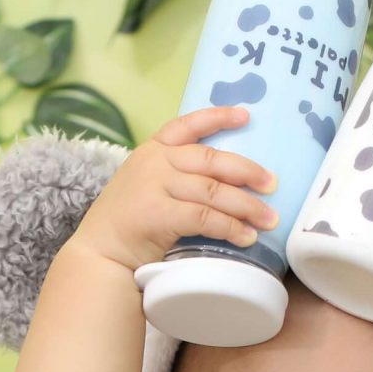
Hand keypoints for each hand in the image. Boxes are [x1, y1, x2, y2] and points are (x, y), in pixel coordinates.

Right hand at [67, 106, 280, 274]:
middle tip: (272, 184)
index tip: (246, 116)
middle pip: (211, 160)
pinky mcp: (159, 214)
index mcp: (152, 151)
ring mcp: (156, 186)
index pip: (187, 124)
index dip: (218, 117)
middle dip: (247, 171)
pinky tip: (246, 237)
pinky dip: (230, 227)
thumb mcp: (146, 186)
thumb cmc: (127, 225)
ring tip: (268, 219)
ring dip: (247, 206)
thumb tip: (226, 181)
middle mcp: (155, 162)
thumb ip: (175, 176)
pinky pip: (205, 217)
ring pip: (213, 191)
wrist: (99, 255)